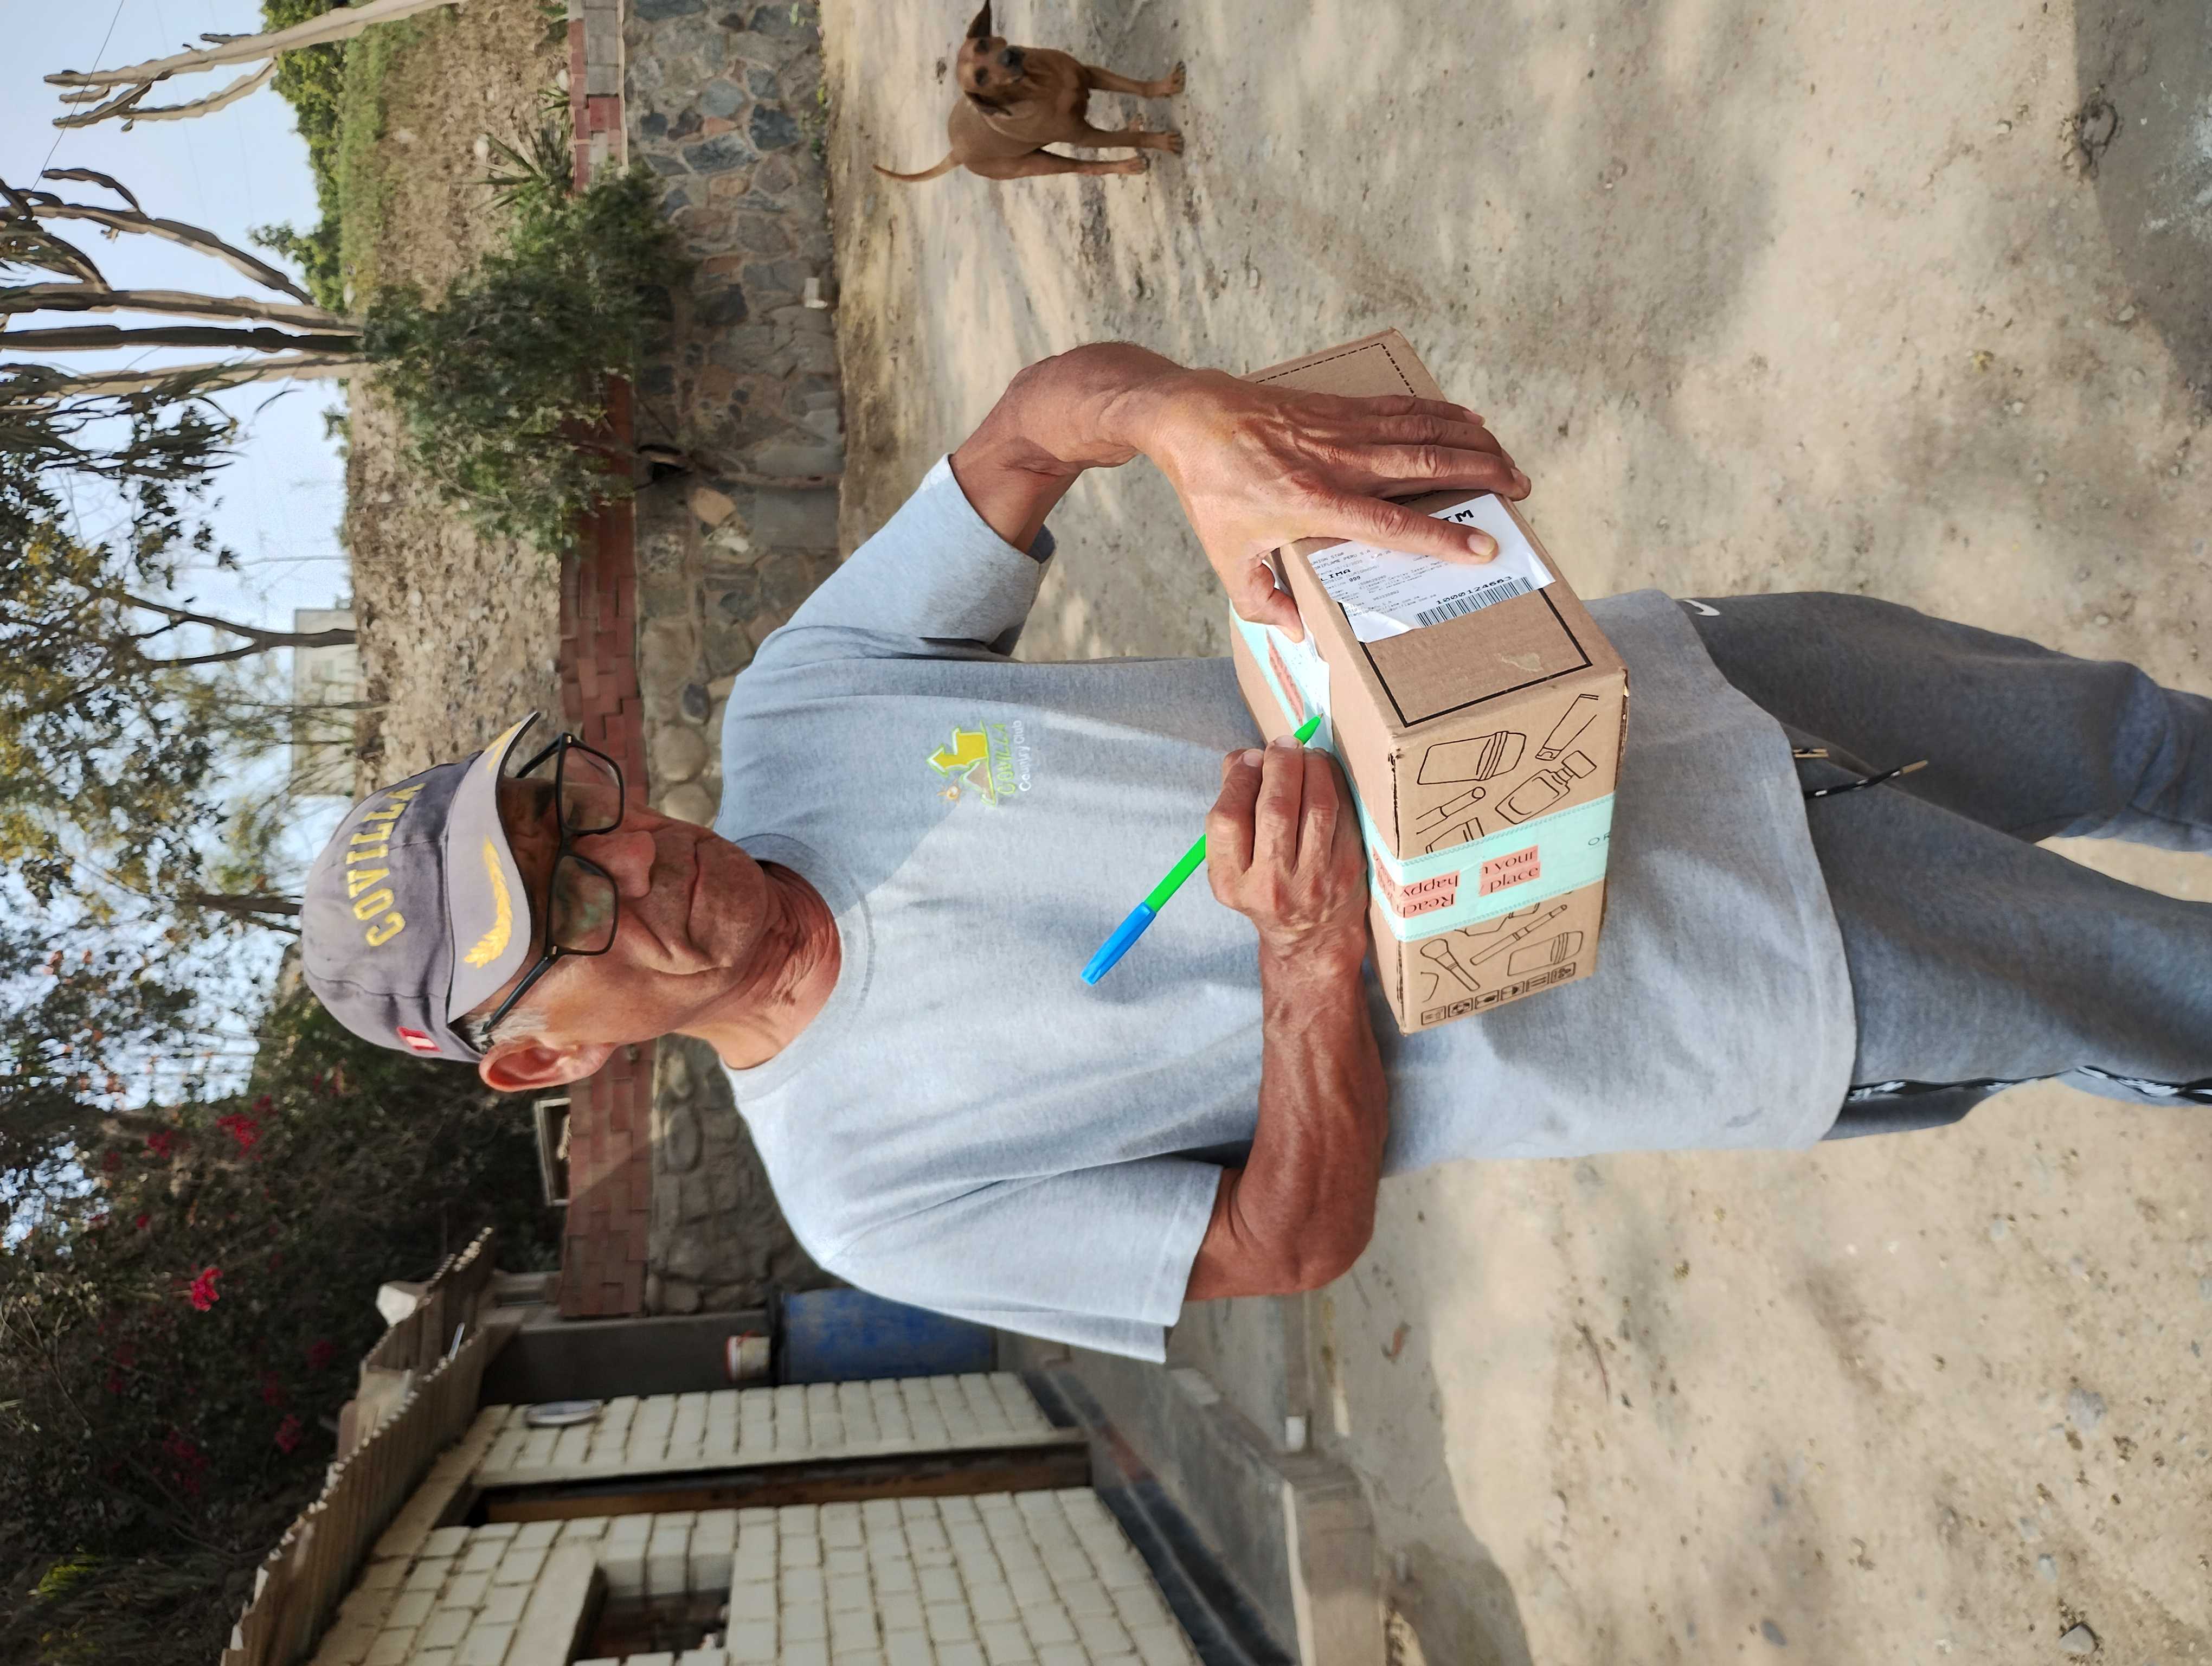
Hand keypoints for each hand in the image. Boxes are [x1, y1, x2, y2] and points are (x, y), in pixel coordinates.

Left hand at [1131, 369, 1529, 638]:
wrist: (1187, 419)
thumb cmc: (1209, 491)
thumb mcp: (1226, 558)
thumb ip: (1263, 601)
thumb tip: (1300, 633)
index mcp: (1312, 503)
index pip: (1391, 525)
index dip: (1440, 536)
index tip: (1483, 547)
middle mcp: (1335, 461)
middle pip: (1423, 466)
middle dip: (1480, 475)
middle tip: (1520, 490)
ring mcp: (1340, 428)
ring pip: (1421, 430)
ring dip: (1471, 442)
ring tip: (1509, 460)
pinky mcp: (1338, 407)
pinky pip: (1401, 407)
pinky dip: (1441, 412)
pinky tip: (1470, 419)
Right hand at [1206, 735, 1368, 964]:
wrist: (1311, 939)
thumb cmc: (1266, 888)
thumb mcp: (1232, 866)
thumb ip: (1230, 813)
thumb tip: (1244, 758)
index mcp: (1232, 882)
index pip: (1228, 819)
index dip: (1238, 778)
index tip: (1248, 758)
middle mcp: (1271, 885)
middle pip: (1275, 808)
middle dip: (1278, 764)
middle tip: (1281, 746)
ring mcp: (1315, 880)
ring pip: (1317, 806)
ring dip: (1311, 767)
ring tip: (1304, 754)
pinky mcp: (1348, 870)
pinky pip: (1344, 813)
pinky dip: (1334, 784)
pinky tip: (1325, 773)